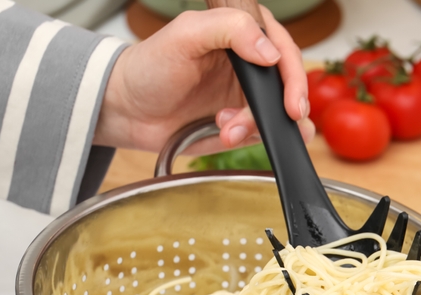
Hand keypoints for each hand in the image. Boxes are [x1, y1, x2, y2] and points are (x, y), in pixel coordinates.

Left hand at [93, 7, 314, 154]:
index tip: (289, 97)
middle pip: (288, 84)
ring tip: (228, 129)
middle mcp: (250, 62)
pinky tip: (228, 134)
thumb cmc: (149, 67)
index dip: (292, 73)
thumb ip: (230, 28)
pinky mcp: (242, 123)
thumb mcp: (185, 35)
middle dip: (280, 106)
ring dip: (259, 125)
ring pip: (280, 113)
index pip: (283, 47)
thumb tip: (269, 50)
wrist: (129, 111)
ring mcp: (247, 95)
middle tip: (280, 119)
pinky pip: (265, 134)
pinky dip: (253, 139)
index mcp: (241, 31)